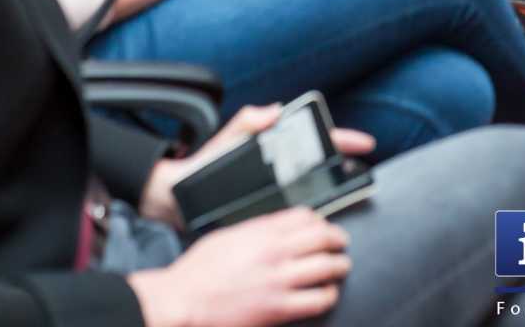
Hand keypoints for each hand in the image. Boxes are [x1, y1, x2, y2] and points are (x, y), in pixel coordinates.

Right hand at [129, 208, 350, 326]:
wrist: (183, 301)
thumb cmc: (199, 271)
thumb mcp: (228, 236)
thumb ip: (256, 231)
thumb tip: (276, 230)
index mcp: (261, 231)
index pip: (304, 215)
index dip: (320, 219)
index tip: (323, 224)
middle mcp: (275, 251)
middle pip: (322, 237)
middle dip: (337, 240)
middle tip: (342, 244)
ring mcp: (279, 280)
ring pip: (326, 267)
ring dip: (339, 266)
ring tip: (341, 267)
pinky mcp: (279, 309)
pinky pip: (317, 300)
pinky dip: (328, 295)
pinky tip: (327, 294)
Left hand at [142, 105, 375, 229]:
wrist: (181, 197)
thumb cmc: (204, 165)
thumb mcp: (226, 140)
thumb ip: (248, 121)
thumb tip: (274, 110)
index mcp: (273, 143)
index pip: (313, 138)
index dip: (340, 138)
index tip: (362, 142)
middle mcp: (278, 163)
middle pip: (318, 160)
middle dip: (341, 160)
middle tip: (360, 167)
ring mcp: (275, 186)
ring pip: (311, 184)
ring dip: (330, 185)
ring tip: (350, 190)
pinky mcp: (268, 207)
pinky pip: (295, 206)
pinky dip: (312, 208)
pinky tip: (323, 215)